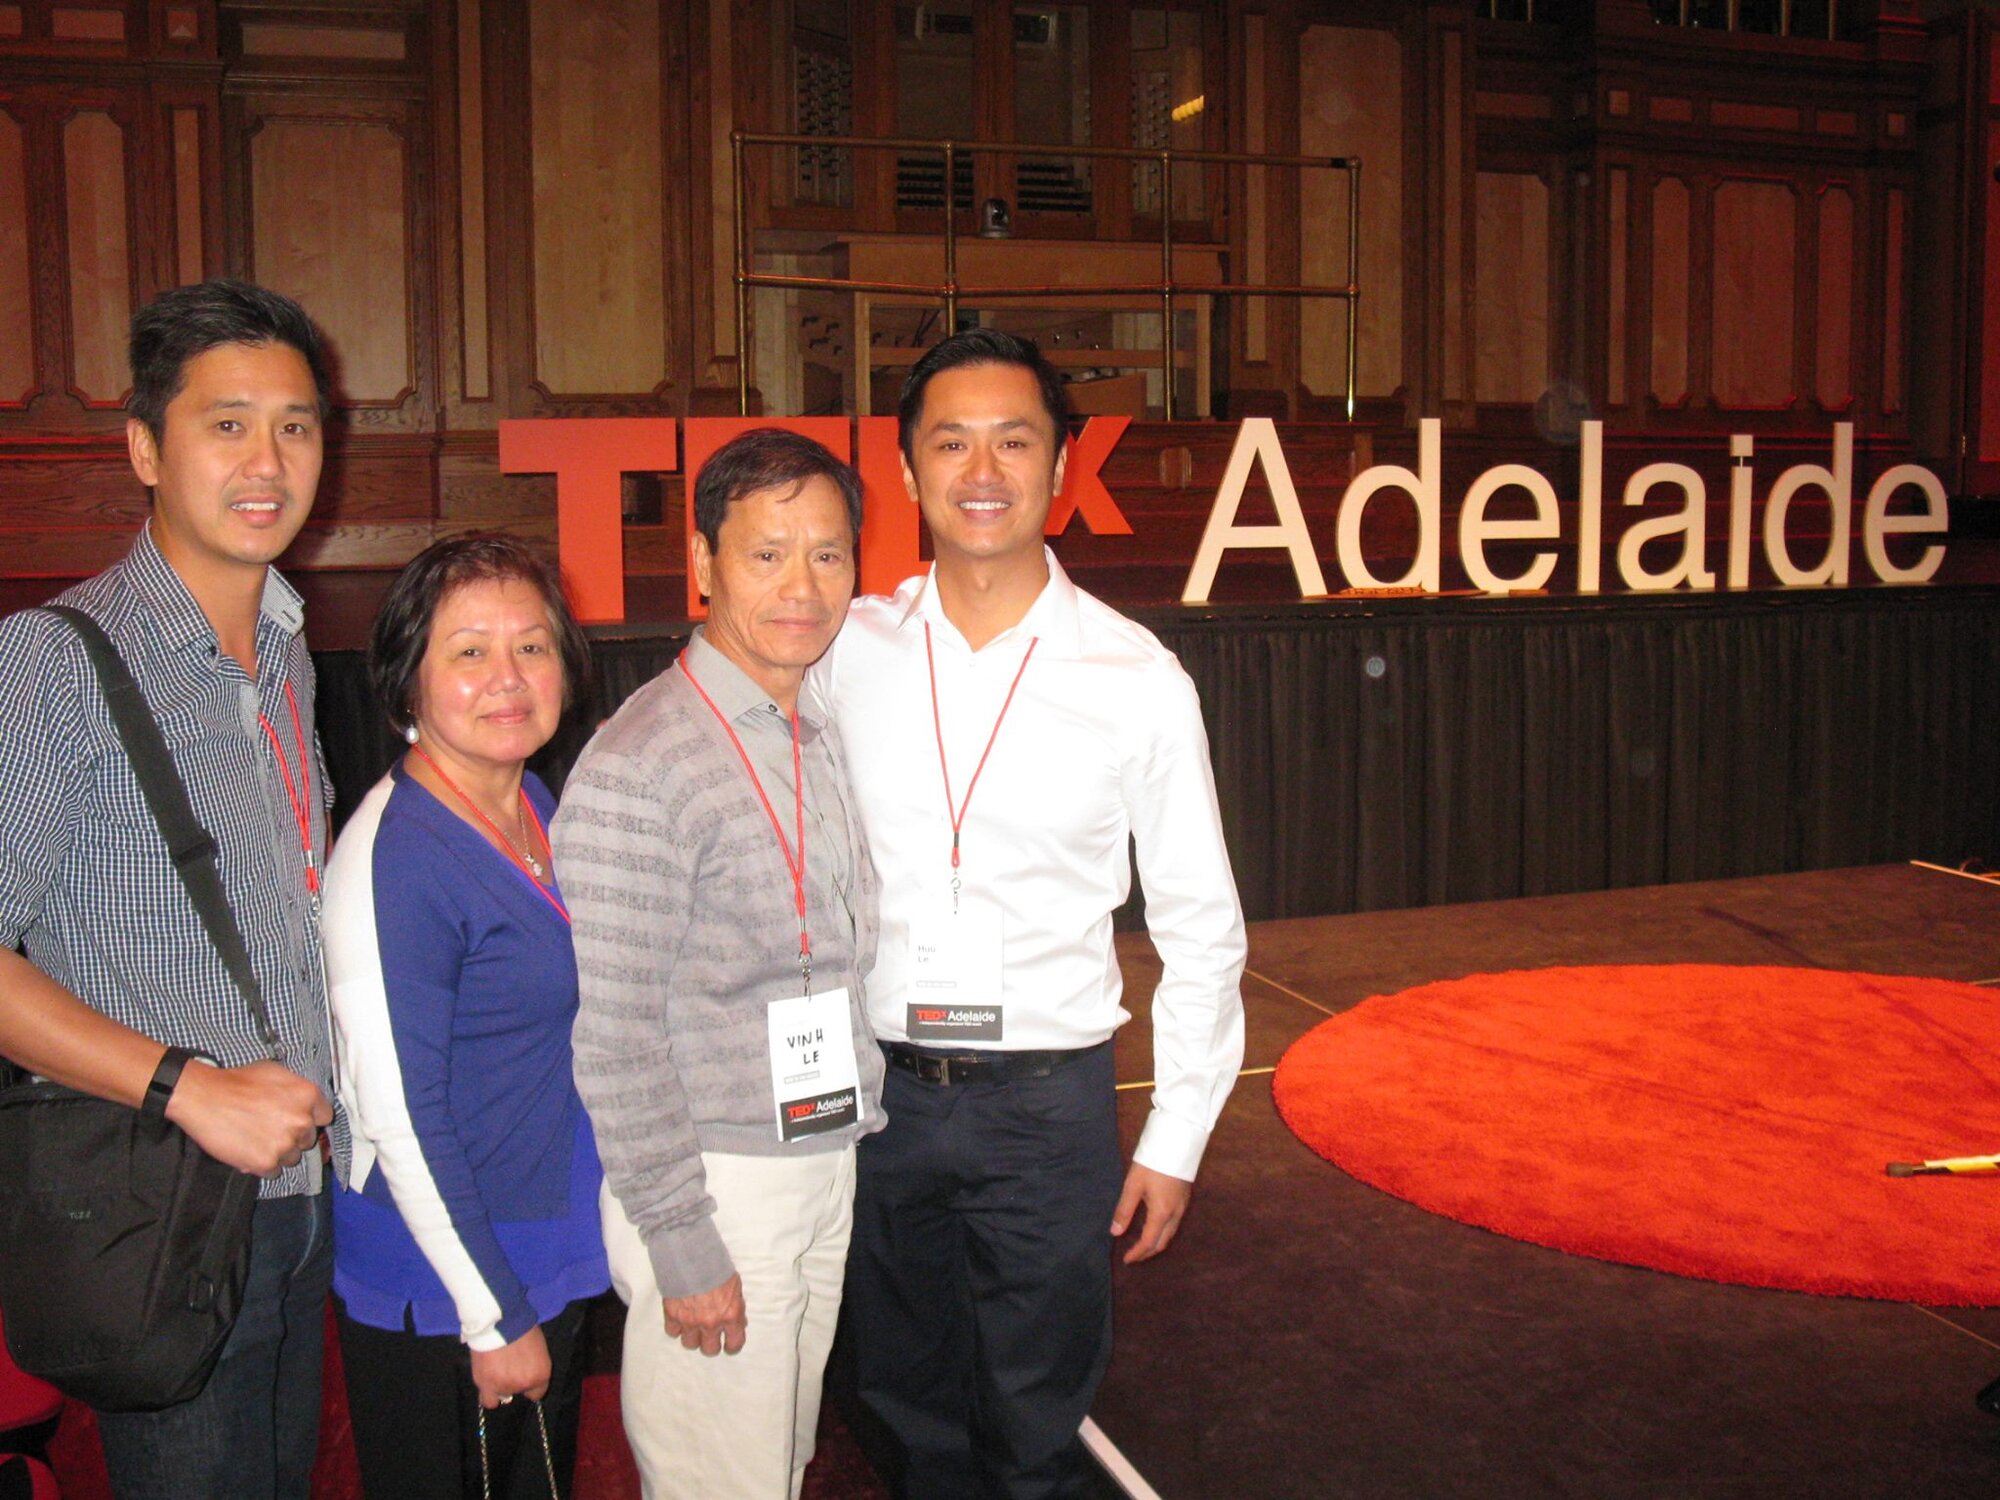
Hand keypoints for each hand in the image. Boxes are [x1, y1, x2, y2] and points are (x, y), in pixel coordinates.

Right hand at [164, 1058, 331, 1176]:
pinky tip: (249, 1150)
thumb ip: (296, 1090)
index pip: (324, 1117)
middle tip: (270, 1128)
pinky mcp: (266, 1162)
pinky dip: (262, 1165)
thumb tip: (304, 1103)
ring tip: (257, 1139)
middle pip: (308, 1139)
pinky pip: (274, 1171)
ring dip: (279, 1152)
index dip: (309, 1119)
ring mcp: (285, 1143)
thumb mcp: (275, 1073)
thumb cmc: (237, 1083)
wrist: (205, 1098)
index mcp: (308, 1095)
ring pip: (292, 1157)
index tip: (297, 1120)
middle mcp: (302, 1121)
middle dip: (292, 1136)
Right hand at [470, 1325, 551, 1409]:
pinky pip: (489, 1400)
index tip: (523, 1375)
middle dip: (515, 1380)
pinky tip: (488, 1383)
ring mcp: (505, 1386)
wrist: (500, 1321)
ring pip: (503, 1394)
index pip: (537, 1393)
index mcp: (541, 1374)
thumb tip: (527, 1370)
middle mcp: (524, 1384)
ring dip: (500, 1384)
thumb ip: (534, 1364)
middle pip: (518, 1391)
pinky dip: (489, 1394)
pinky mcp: (486, 1385)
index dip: (530, 1384)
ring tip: (496, 1366)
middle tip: (508, 1363)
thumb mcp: (538, 1346)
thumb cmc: (522, 1327)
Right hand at [661, 1274, 746, 1356]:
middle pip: (710, 1350)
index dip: (732, 1345)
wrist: (692, 1253)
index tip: (728, 1344)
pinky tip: (680, 1317)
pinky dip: (676, 1327)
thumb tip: (738, 1322)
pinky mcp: (672, 1315)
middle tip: (710, 1335)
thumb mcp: (735, 1286)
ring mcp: (690, 1321)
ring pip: (690, 1344)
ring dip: (692, 1336)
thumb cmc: (717, 1266)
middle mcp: (711, 1323)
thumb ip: (735, 1307)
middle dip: (711, 1343)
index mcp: (730, 1315)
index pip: (734, 1344)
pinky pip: (672, 1332)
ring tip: (693, 1325)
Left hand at [1110, 1163, 1191, 1263]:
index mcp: (1162, 1213)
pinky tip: (1154, 1227)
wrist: (1176, 1143)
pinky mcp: (1184, 1199)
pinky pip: (1174, 1224)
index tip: (1126, 1260)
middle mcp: (1175, 1214)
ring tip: (1142, 1245)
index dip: (1137, 1253)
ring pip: (1170, 1234)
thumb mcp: (1133, 1185)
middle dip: (1148, 1252)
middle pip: (1162, 1242)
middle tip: (1134, 1256)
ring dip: (1156, 1243)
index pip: (1148, 1242)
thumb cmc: (1152, 1163)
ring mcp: (1182, 1207)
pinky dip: (1163, 1233)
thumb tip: (1115, 1232)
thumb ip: (1124, 1210)